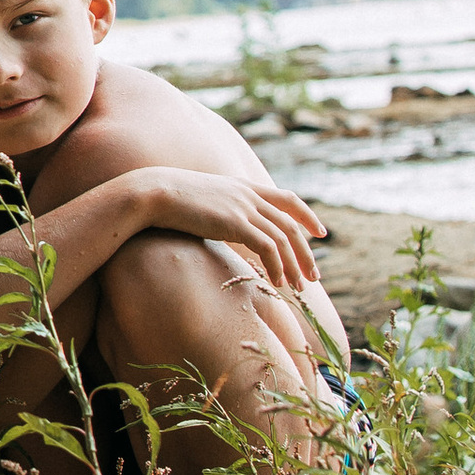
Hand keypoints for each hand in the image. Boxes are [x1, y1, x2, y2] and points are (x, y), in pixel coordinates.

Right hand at [139, 168, 324, 290]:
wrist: (154, 192)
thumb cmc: (172, 200)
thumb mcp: (206, 200)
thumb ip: (223, 210)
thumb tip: (228, 226)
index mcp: (245, 187)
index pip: (288, 198)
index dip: (307, 216)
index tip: (320, 233)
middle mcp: (249, 195)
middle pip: (291, 224)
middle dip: (306, 252)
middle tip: (314, 276)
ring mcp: (242, 208)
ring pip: (283, 238)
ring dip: (294, 266)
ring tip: (298, 288)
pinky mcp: (234, 222)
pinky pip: (267, 246)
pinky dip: (277, 265)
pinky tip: (276, 282)